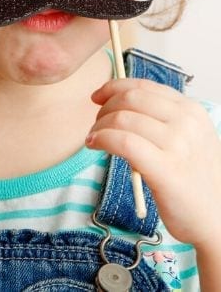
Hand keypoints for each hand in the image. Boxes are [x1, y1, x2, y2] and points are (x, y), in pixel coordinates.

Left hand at [87, 78, 220, 247]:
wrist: (215, 217)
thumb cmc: (194, 178)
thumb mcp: (188, 138)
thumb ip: (162, 119)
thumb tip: (118, 102)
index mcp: (192, 110)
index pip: (143, 86)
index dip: (113, 88)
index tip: (97, 97)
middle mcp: (187, 122)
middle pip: (129, 99)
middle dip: (104, 109)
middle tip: (96, 125)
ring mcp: (178, 144)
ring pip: (122, 119)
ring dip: (99, 127)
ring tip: (94, 139)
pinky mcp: (165, 168)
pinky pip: (122, 142)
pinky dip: (101, 139)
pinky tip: (94, 145)